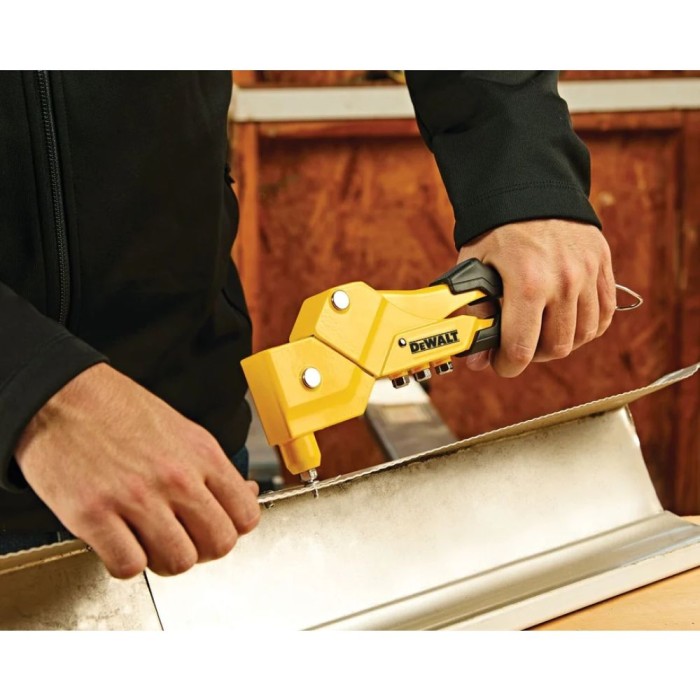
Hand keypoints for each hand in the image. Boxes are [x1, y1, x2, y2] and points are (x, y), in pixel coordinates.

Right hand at [15, 363, 260, 578]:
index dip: (231, 529)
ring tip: (147, 540)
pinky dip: (125, 563)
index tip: (213, 527)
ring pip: (179, 562)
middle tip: (181, 538)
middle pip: (219, 545)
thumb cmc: (118, 411)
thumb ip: (214, 469)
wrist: (60, 398)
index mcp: (202, 454)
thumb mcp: (183, 431)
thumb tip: (245, 495)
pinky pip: (129, 567)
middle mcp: (175, 477)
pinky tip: (119, 541)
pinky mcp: (93, 516)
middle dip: (202, 549)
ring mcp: (136, 497)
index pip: (246, 517)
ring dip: (164, 559)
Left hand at [458, 219, 615, 376]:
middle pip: (556, 347)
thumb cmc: (496, 228)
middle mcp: (564, 281)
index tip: (501, 364)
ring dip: (561, 343)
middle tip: (518, 345)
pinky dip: (588, 326)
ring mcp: (588, 273)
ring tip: (541, 333)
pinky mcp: (602, 264)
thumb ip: (475, 313)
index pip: (522, 349)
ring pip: (583, 335)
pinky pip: (605, 313)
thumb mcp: (474, 266)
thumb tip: (477, 358)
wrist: (528, 185)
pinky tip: (568, 321)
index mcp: (528, 283)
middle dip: (533, 355)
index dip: (508, 365)